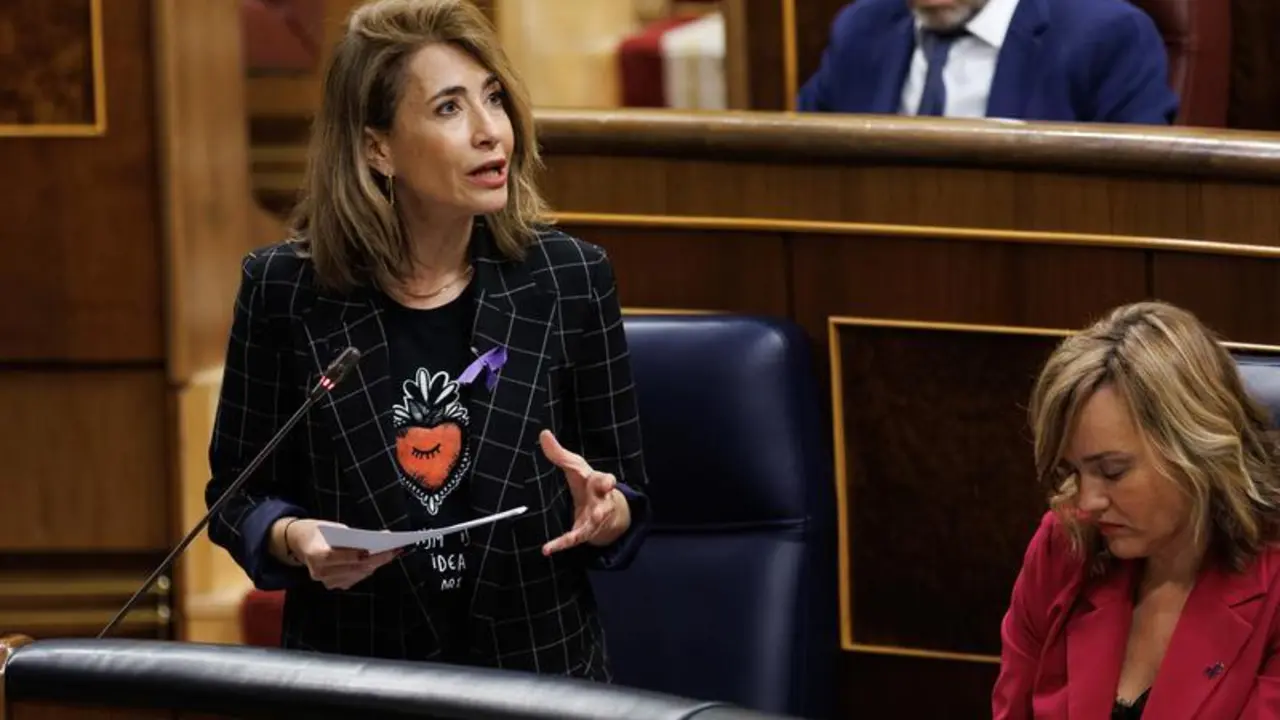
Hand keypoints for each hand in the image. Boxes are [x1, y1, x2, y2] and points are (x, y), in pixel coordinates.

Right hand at [284, 519, 398, 589]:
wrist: (299, 543)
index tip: (373, 549)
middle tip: (392, 551)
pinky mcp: (333, 585)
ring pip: (356, 575)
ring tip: (390, 554)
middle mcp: (318, 572)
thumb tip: (376, 539)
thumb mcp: (330, 527)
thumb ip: (350, 536)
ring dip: (375, 565)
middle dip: (374, 560)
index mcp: (314, 554)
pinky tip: (378, 561)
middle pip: (351, 568)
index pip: (335, 556)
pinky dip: (367, 569)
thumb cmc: (318, 531)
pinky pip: (354, 578)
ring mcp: (325, 581)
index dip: (354, 554)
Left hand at [539, 430, 629, 555]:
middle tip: (599, 514)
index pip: (606, 480)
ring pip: (593, 524)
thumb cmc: (587, 484)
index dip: (607, 481)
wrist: (604, 509)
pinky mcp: (584, 532)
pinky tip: (546, 549)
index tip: (609, 482)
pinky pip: (573, 540)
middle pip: (604, 505)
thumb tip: (543, 433)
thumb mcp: (575, 468)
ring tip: (575, 536)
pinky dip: (560, 544)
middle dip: (603, 507)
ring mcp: (595, 519)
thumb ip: (559, 454)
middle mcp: (601, 502)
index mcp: (599, 483)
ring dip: (586, 528)